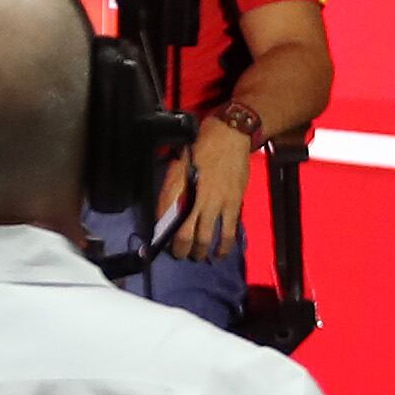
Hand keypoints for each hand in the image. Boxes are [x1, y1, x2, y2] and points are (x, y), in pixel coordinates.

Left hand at [159, 116, 257, 258]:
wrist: (229, 136)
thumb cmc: (199, 148)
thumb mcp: (176, 166)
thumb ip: (171, 191)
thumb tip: (163, 214)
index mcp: (180, 189)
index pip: (166, 220)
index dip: (163, 237)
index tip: (160, 246)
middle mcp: (198, 200)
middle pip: (188, 235)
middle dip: (183, 250)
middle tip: (181, 256)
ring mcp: (218, 203)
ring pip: (210, 237)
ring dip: (204, 251)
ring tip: (201, 257)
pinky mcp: (234, 203)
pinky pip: (230, 230)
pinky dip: (226, 244)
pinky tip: (221, 251)